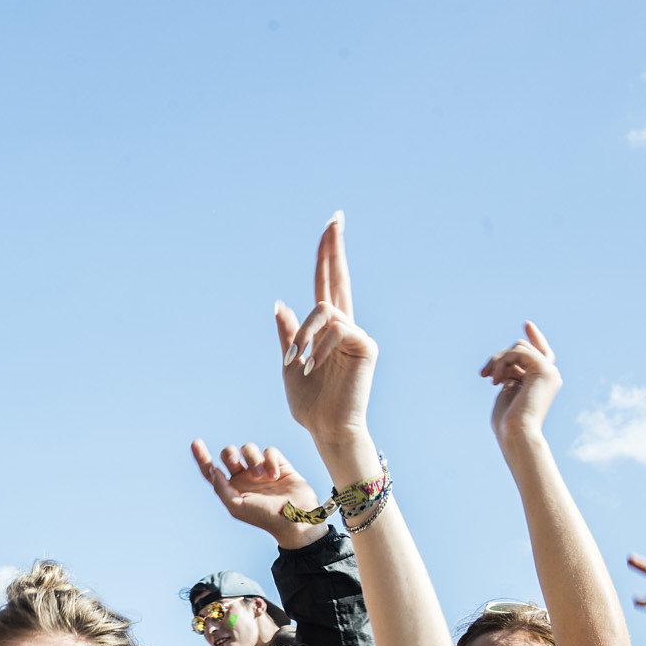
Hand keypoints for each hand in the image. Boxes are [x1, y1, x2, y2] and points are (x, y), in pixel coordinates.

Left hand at [190, 439, 326, 548]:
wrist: (295, 518)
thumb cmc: (265, 517)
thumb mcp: (237, 507)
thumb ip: (221, 488)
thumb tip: (212, 470)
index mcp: (232, 489)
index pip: (212, 471)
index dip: (202, 457)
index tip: (195, 443)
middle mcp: (245, 478)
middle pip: (228, 454)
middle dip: (229, 454)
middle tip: (235, 464)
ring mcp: (261, 470)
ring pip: (248, 449)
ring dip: (253, 460)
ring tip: (263, 477)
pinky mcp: (279, 464)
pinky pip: (269, 450)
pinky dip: (270, 460)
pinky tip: (275, 475)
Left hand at [274, 213, 377, 448]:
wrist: (327, 428)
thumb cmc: (310, 405)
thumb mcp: (290, 365)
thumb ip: (289, 335)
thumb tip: (280, 303)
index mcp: (327, 330)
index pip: (326, 285)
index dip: (327, 256)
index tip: (331, 226)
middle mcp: (345, 326)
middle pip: (338, 279)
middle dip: (334, 248)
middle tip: (335, 217)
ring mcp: (357, 334)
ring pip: (323, 309)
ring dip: (304, 335)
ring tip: (299, 363)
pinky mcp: (365, 345)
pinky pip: (335, 328)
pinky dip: (317, 347)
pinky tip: (313, 368)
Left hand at [481, 323, 561, 442]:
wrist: (516, 433)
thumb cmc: (507, 421)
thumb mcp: (506, 391)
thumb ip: (510, 374)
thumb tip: (505, 363)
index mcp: (541, 381)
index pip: (539, 353)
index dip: (534, 337)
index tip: (527, 323)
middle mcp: (549, 375)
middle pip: (522, 349)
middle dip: (499, 357)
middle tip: (483, 374)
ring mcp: (550, 372)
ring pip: (519, 347)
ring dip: (498, 361)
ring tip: (490, 380)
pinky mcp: (546, 371)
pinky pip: (520, 351)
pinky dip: (504, 362)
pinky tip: (496, 380)